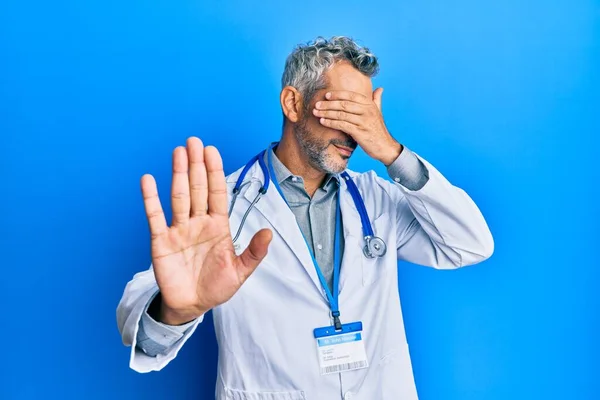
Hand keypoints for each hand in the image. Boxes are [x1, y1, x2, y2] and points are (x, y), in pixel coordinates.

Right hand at [141, 137, 272, 324]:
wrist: (192, 306)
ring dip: (178, 174)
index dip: (215, 172)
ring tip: (178, 152)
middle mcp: (198, 223)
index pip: (217, 193)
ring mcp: (179, 230)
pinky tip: (148, 180)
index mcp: (218, 226)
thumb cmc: (217, 287)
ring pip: (179, 197)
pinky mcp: (161, 241)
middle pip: (197, 188)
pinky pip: (155, 217)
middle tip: (194, 141)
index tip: (212, 151)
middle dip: (197, 165)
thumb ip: (254, 253)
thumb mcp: (240, 272)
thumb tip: (268, 233)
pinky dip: (151, 199)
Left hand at [313, 88, 402, 164]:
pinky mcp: (359, 132)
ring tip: (316, 113)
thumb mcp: (378, 112)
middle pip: (344, 104)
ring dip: (326, 113)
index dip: (338, 94)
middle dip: (328, 104)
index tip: (326, 95)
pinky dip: (331, 123)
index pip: (351, 95)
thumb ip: (377, 100)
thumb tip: (380, 88)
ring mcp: (363, 122)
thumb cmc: (379, 130)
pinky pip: (342, 125)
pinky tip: (323, 122)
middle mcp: (367, 111)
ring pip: (341, 114)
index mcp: (370, 104)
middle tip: (317, 104)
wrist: (385, 147)